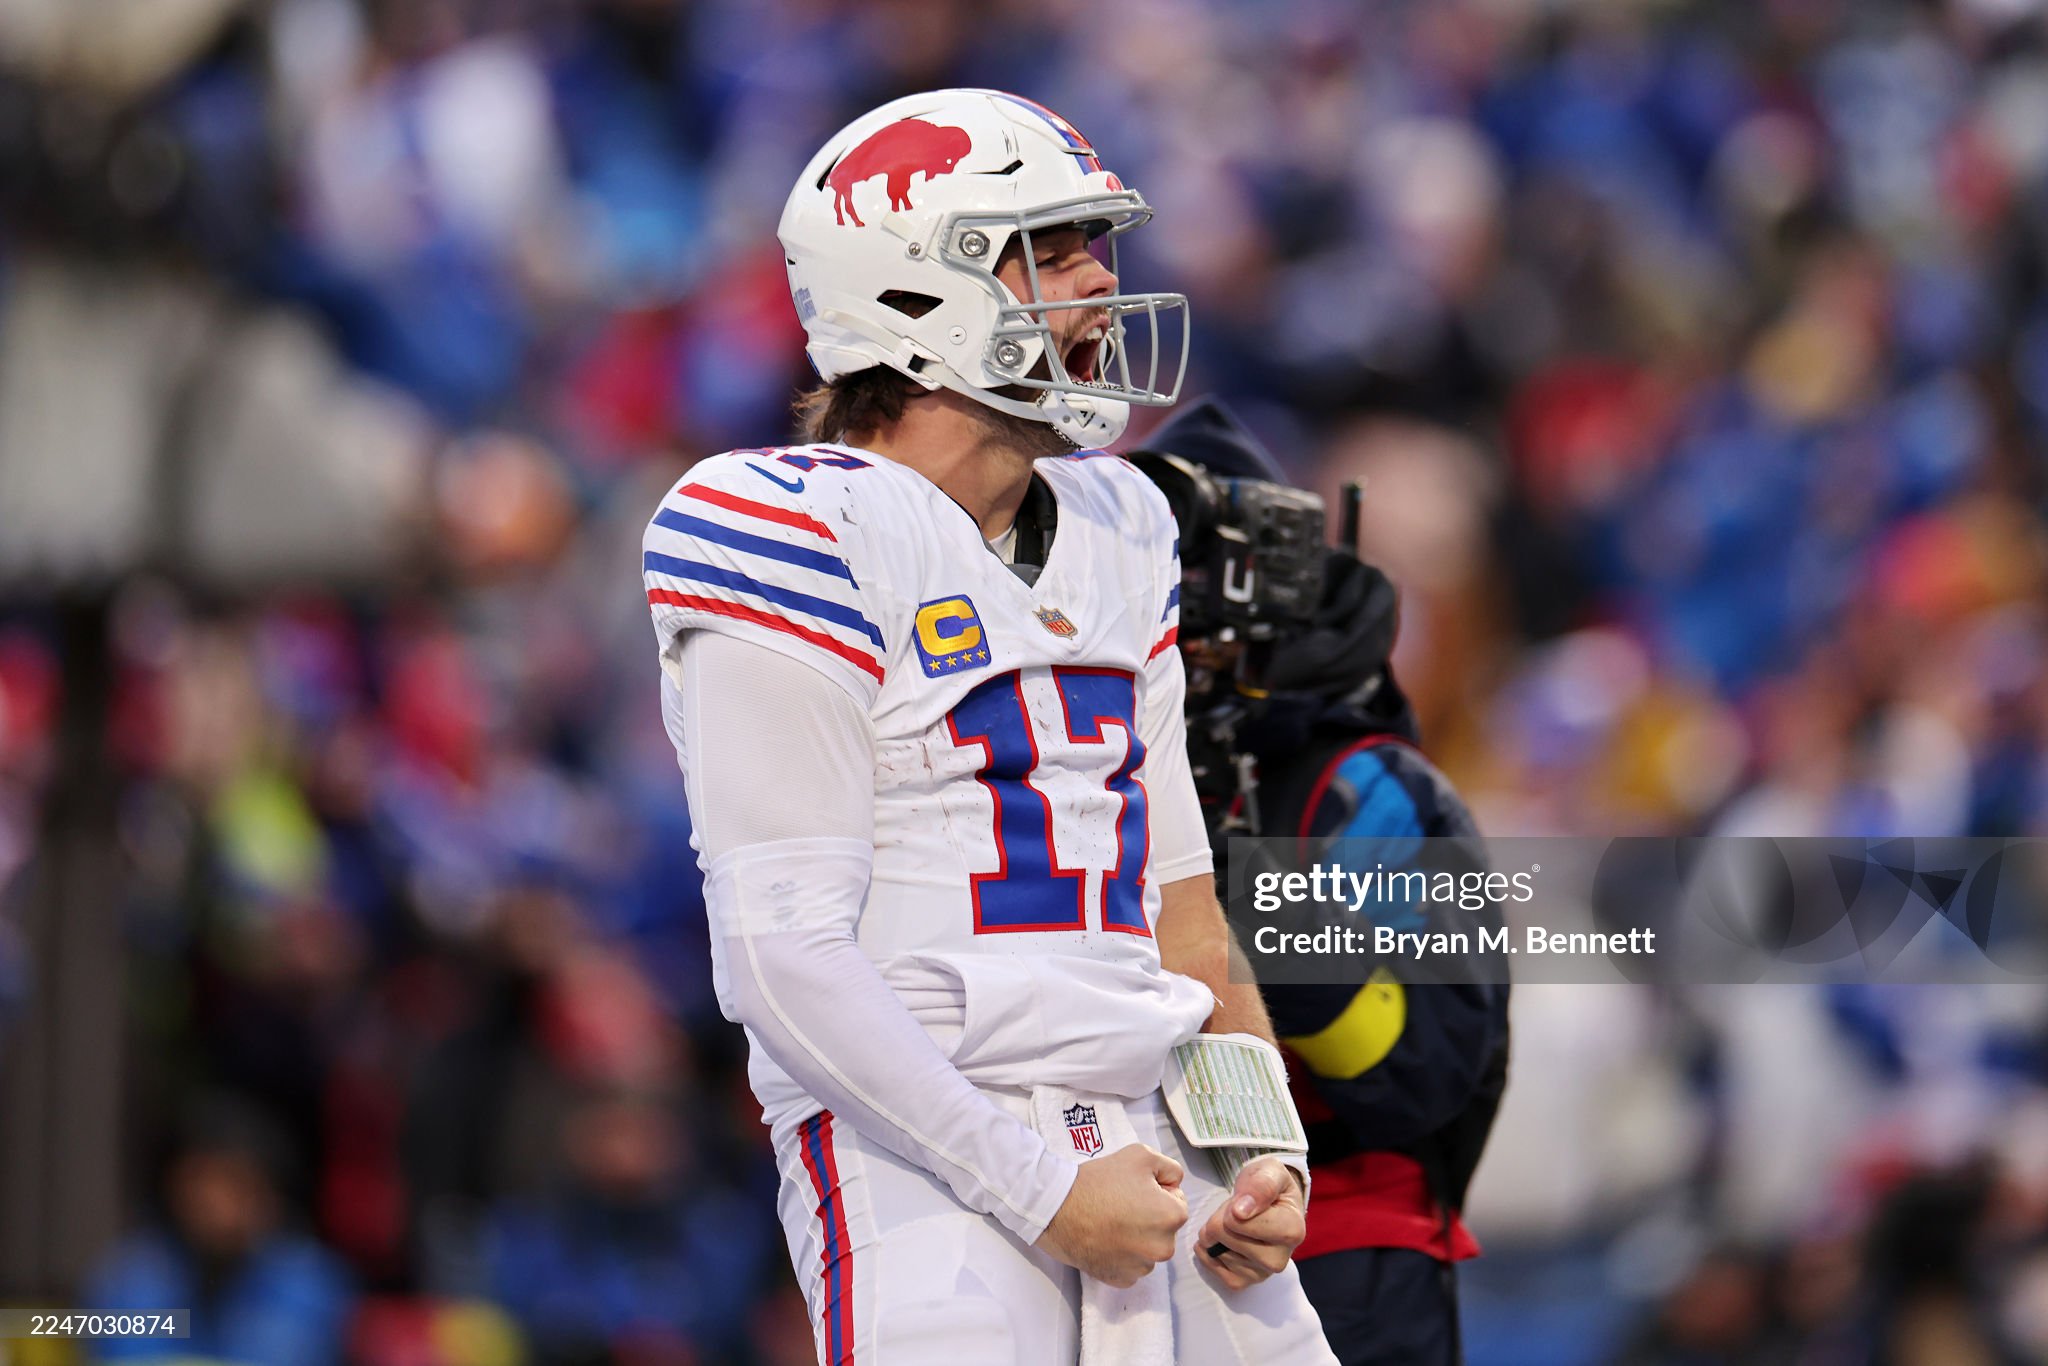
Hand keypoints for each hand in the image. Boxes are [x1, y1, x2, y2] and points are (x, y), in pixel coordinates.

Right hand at [1035, 1144, 1189, 1288]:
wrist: (1058, 1208)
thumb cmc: (1099, 1181)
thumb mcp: (1140, 1155)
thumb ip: (1169, 1168)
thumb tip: (1174, 1185)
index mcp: (1172, 1217)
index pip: (1177, 1201)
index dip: (1156, 1191)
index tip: (1133, 1189)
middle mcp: (1163, 1248)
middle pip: (1164, 1228)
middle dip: (1149, 1216)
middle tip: (1121, 1204)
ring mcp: (1141, 1268)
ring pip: (1148, 1248)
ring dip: (1136, 1237)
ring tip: (1110, 1221)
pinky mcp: (1121, 1280)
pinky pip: (1131, 1266)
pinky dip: (1121, 1255)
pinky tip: (1105, 1240)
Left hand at [1195, 1157, 1305, 1290]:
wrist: (1271, 1202)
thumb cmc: (1269, 1186)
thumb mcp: (1270, 1172)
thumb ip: (1260, 1187)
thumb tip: (1240, 1212)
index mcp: (1292, 1230)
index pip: (1237, 1222)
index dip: (1230, 1207)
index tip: (1243, 1201)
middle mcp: (1281, 1258)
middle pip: (1225, 1237)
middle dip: (1220, 1219)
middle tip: (1235, 1212)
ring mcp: (1263, 1273)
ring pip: (1218, 1252)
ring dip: (1215, 1235)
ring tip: (1232, 1225)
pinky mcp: (1247, 1282)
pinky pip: (1215, 1271)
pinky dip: (1209, 1254)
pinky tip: (1217, 1241)